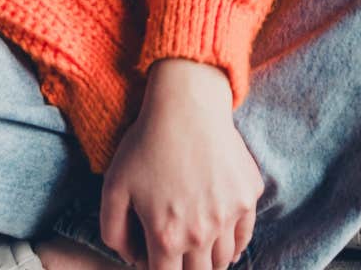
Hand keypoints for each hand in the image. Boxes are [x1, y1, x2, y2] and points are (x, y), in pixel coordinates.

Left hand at [100, 59, 260, 269]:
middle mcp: (202, 233)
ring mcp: (230, 215)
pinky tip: (226, 245)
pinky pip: (245, 234)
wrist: (187, 106)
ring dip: (211, 262)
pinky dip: (235, 245)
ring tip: (200, 255)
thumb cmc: (146, 144)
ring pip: (224, 259)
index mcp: (166, 237)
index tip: (155, 261)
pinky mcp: (248, 196)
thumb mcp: (113, 187)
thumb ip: (113, 231)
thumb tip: (129, 257)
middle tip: (178, 259)